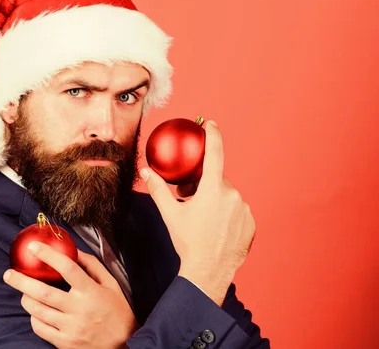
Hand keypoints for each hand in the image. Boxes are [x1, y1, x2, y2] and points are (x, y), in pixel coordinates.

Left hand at [3, 242, 137, 348]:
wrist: (126, 346)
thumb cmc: (118, 312)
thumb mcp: (112, 285)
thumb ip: (92, 266)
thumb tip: (73, 251)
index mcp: (91, 292)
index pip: (67, 268)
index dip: (48, 255)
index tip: (33, 247)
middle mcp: (79, 310)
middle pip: (44, 292)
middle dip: (22, 281)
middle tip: (9, 274)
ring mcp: (71, 328)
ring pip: (38, 311)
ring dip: (25, 299)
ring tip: (22, 293)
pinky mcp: (65, 343)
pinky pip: (40, 329)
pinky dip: (33, 318)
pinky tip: (35, 312)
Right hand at [140, 120, 255, 305]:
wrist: (208, 272)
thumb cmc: (189, 243)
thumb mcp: (171, 214)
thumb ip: (158, 189)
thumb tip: (146, 172)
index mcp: (213, 190)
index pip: (215, 154)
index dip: (213, 136)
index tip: (211, 124)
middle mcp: (232, 196)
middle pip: (217, 180)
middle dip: (204, 184)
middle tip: (190, 198)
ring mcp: (244, 210)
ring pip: (227, 195)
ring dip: (216, 200)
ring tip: (204, 219)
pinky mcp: (251, 223)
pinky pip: (237, 210)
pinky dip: (227, 214)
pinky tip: (216, 228)